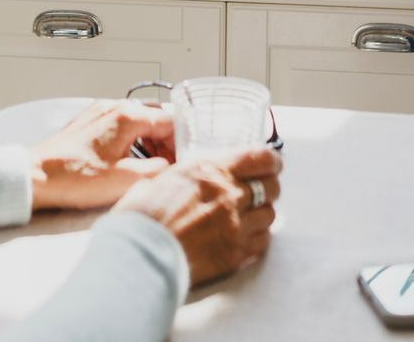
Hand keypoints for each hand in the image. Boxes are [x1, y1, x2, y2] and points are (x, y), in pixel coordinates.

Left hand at [29, 100, 176, 211]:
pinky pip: (120, 125)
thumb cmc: (76, 178)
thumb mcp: (127, 180)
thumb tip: (171, 166)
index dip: (180, 144)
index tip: (181, 163)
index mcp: (128, 116)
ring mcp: (100, 112)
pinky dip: (132, 140)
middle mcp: (114, 107)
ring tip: (149, 167)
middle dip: (166, 141)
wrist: (39, 177)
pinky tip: (128, 161)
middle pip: (155, 118)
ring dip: (150, 142)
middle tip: (167, 166)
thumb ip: (159, 170)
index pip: (170, 121)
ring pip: (138, 121)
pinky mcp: (89, 123)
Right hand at [115, 146, 282, 285]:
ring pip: (270, 215)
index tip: (272, 164)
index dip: (272, 161)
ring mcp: (235, 225)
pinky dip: (258, 238)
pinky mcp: (235, 254)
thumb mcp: (160, 180)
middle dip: (269, 187)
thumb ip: (182, 177)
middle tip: (261, 191)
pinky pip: (263, 242)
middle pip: (271, 187)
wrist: (140, 254)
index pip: (259, 158)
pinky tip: (245, 238)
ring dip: (262, 214)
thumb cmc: (142, 216)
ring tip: (250, 217)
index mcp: (209, 169)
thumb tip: (179, 179)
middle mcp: (228, 193)